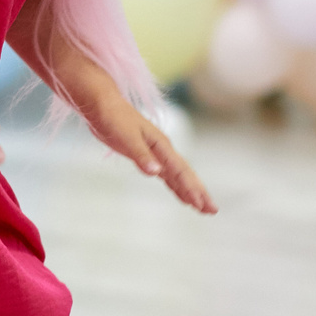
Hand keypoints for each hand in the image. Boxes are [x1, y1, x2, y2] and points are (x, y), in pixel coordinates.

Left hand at [78, 84, 216, 213]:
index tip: (200, 204)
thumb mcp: (126, 138)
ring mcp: (157, 153)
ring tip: (203, 208)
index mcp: (161, 145)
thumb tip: (156, 172)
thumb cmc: (114, 119)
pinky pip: (167, 175)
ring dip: (190, 191)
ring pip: (178, 176)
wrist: (103, 105)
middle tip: (213, 210)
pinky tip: (182, 196)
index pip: (180, 170)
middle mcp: (163, 150)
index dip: (190, 188)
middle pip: (186, 174)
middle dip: (199, 192)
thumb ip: (141, 156)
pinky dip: (176, 187)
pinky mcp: (147, 157)